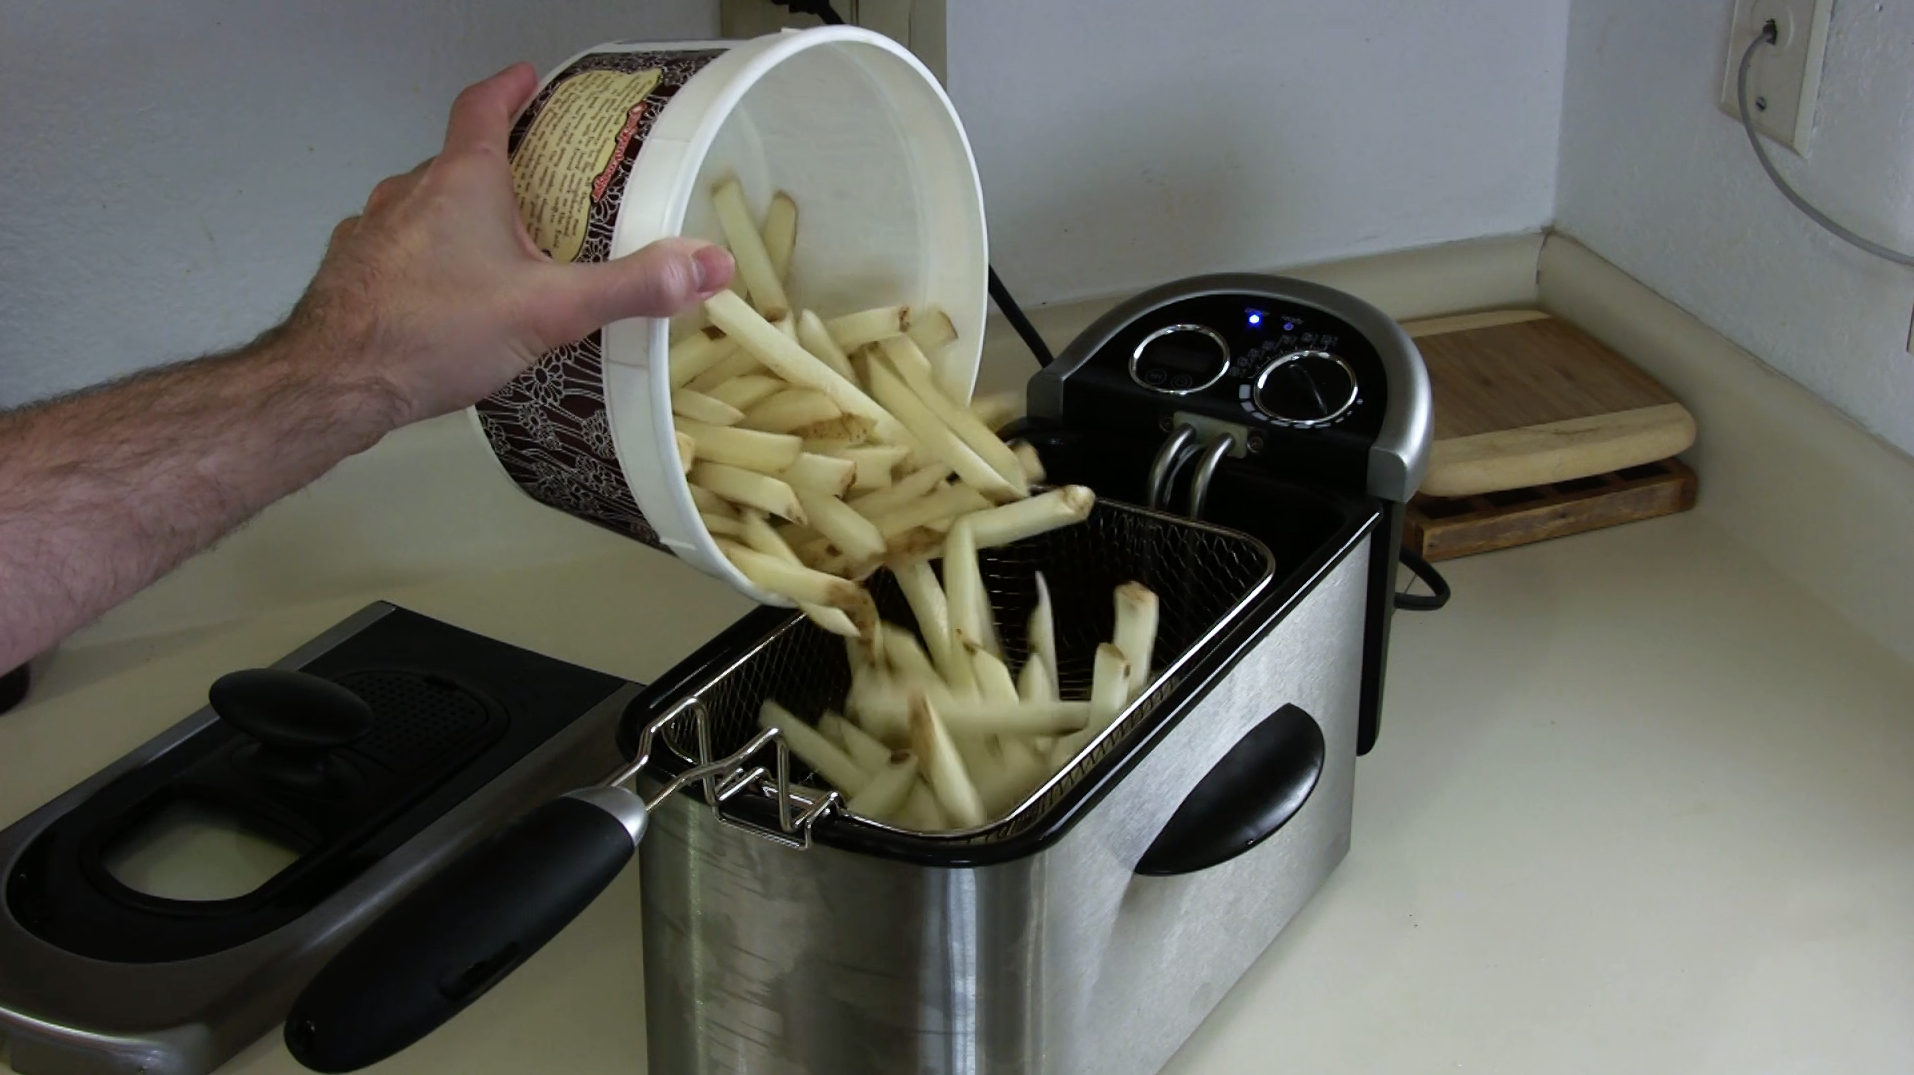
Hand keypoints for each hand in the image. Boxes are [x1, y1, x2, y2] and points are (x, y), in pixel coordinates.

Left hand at [293, 63, 734, 425]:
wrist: (334, 382)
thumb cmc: (435, 330)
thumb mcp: (552, 310)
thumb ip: (633, 287)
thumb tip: (706, 265)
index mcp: (462, 181)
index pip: (483, 108)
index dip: (509, 89)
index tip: (528, 80)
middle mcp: (410, 193)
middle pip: (458, 163)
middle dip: (499, 172)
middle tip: (539, 193)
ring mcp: (372, 233)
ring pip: (425, 211)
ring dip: (460, 223)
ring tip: (499, 261)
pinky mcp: (351, 276)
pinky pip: (397, 255)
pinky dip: (426, 265)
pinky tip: (447, 306)